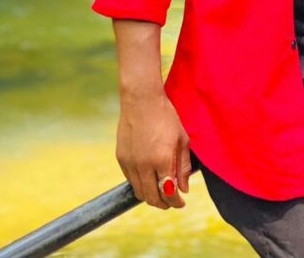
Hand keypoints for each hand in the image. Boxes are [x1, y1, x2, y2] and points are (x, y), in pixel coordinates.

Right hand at [116, 90, 191, 208]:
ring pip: (139, 192)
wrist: (141, 100)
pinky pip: (130, 180)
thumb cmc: (166, 117)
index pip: (169, 193)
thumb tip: (184, 189)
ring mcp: (130, 163)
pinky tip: (149, 177)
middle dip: (164, 204)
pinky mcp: (120, 158)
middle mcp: (144, 165)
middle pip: (152, 198)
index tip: (181, 202)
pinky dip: (140, 184)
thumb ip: (183, 166)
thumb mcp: (182, 139)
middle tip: (172, 201)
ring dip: (151, 196)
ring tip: (161, 191)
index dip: (176, 202)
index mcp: (162, 160)